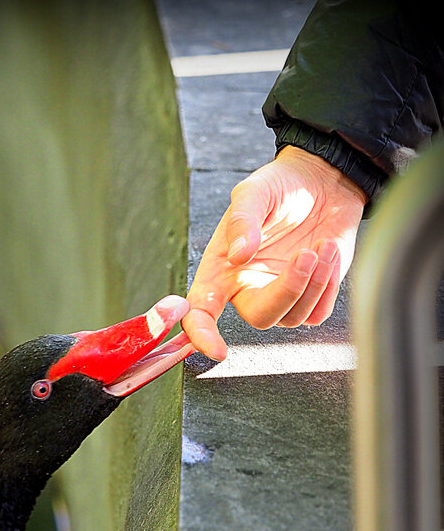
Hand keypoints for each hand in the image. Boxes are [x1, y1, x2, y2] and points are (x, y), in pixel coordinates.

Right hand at [182, 145, 367, 359]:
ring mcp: (281, 296)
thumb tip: (239, 255)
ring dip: (313, 282)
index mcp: (221, 271)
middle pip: (260, 318)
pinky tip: (329, 253)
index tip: (218, 350)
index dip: (203, 335)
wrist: (321, 181)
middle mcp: (247, 289)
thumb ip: (243, 220)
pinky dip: (328, 285)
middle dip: (287, 291)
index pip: (201, 313)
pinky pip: (318, 313)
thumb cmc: (279, 187)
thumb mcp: (254, 192)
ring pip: (294, 317)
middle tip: (306, 254)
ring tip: (322, 245)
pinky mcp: (312, 297)